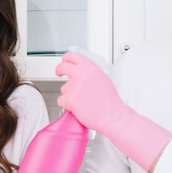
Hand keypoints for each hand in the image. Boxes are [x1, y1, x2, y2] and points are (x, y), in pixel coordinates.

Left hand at [56, 52, 171, 171]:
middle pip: (63, 67)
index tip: (64, 62)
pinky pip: (61, 100)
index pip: (73, 56)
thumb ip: (89, 73)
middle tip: (59, 73)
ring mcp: (75, 87)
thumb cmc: (110, 102)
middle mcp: (82, 75)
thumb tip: (80, 70)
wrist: (113, 116)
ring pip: (63, 88)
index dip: (66, 59)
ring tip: (82, 101)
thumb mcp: (102, 79)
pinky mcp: (71, 100)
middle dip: (59, 70)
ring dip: (69, 94)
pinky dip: (67, 105)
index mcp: (91, 68)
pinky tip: (78, 107)